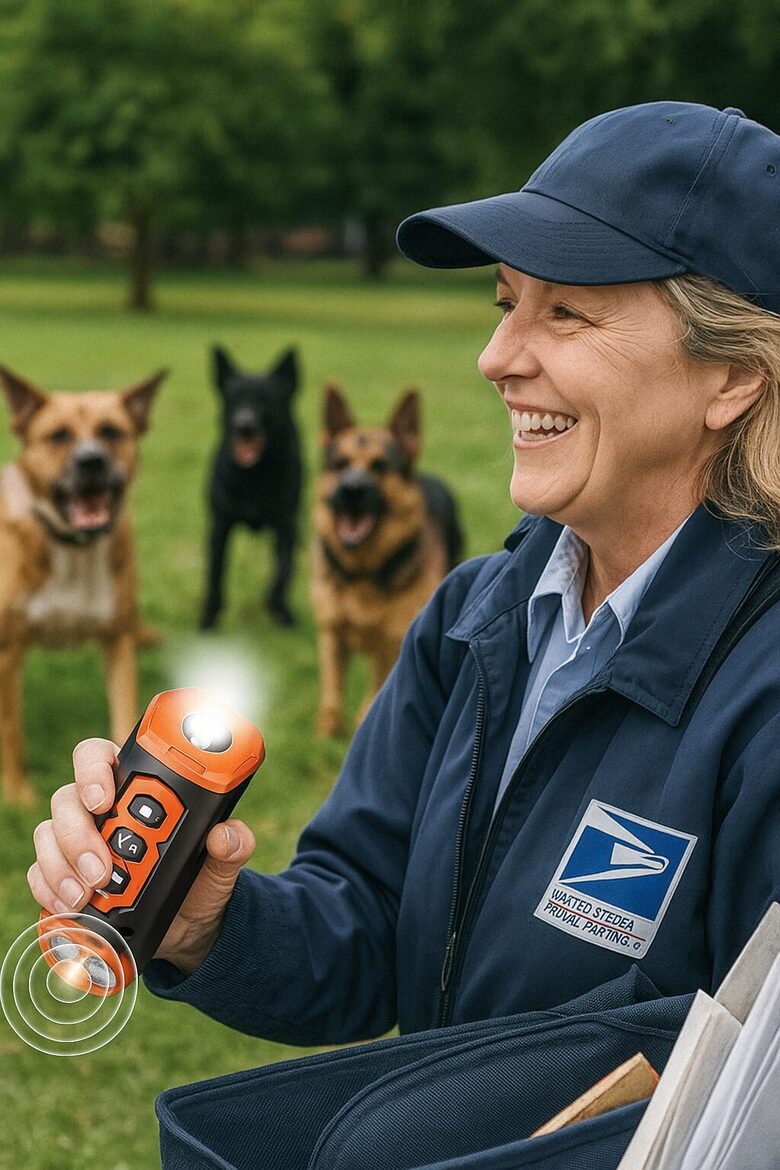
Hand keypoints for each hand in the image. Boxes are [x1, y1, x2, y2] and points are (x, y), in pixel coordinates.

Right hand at [27, 738, 255, 974]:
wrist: (189, 927)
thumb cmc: (203, 879)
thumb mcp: (224, 862)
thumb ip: (233, 844)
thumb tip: (226, 835)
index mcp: (137, 789)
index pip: (100, 757)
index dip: (92, 768)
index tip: (103, 799)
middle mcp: (101, 810)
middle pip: (67, 800)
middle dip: (79, 834)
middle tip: (102, 869)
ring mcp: (78, 842)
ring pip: (49, 835)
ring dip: (62, 865)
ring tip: (86, 895)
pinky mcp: (65, 875)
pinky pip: (39, 873)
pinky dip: (49, 890)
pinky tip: (69, 906)